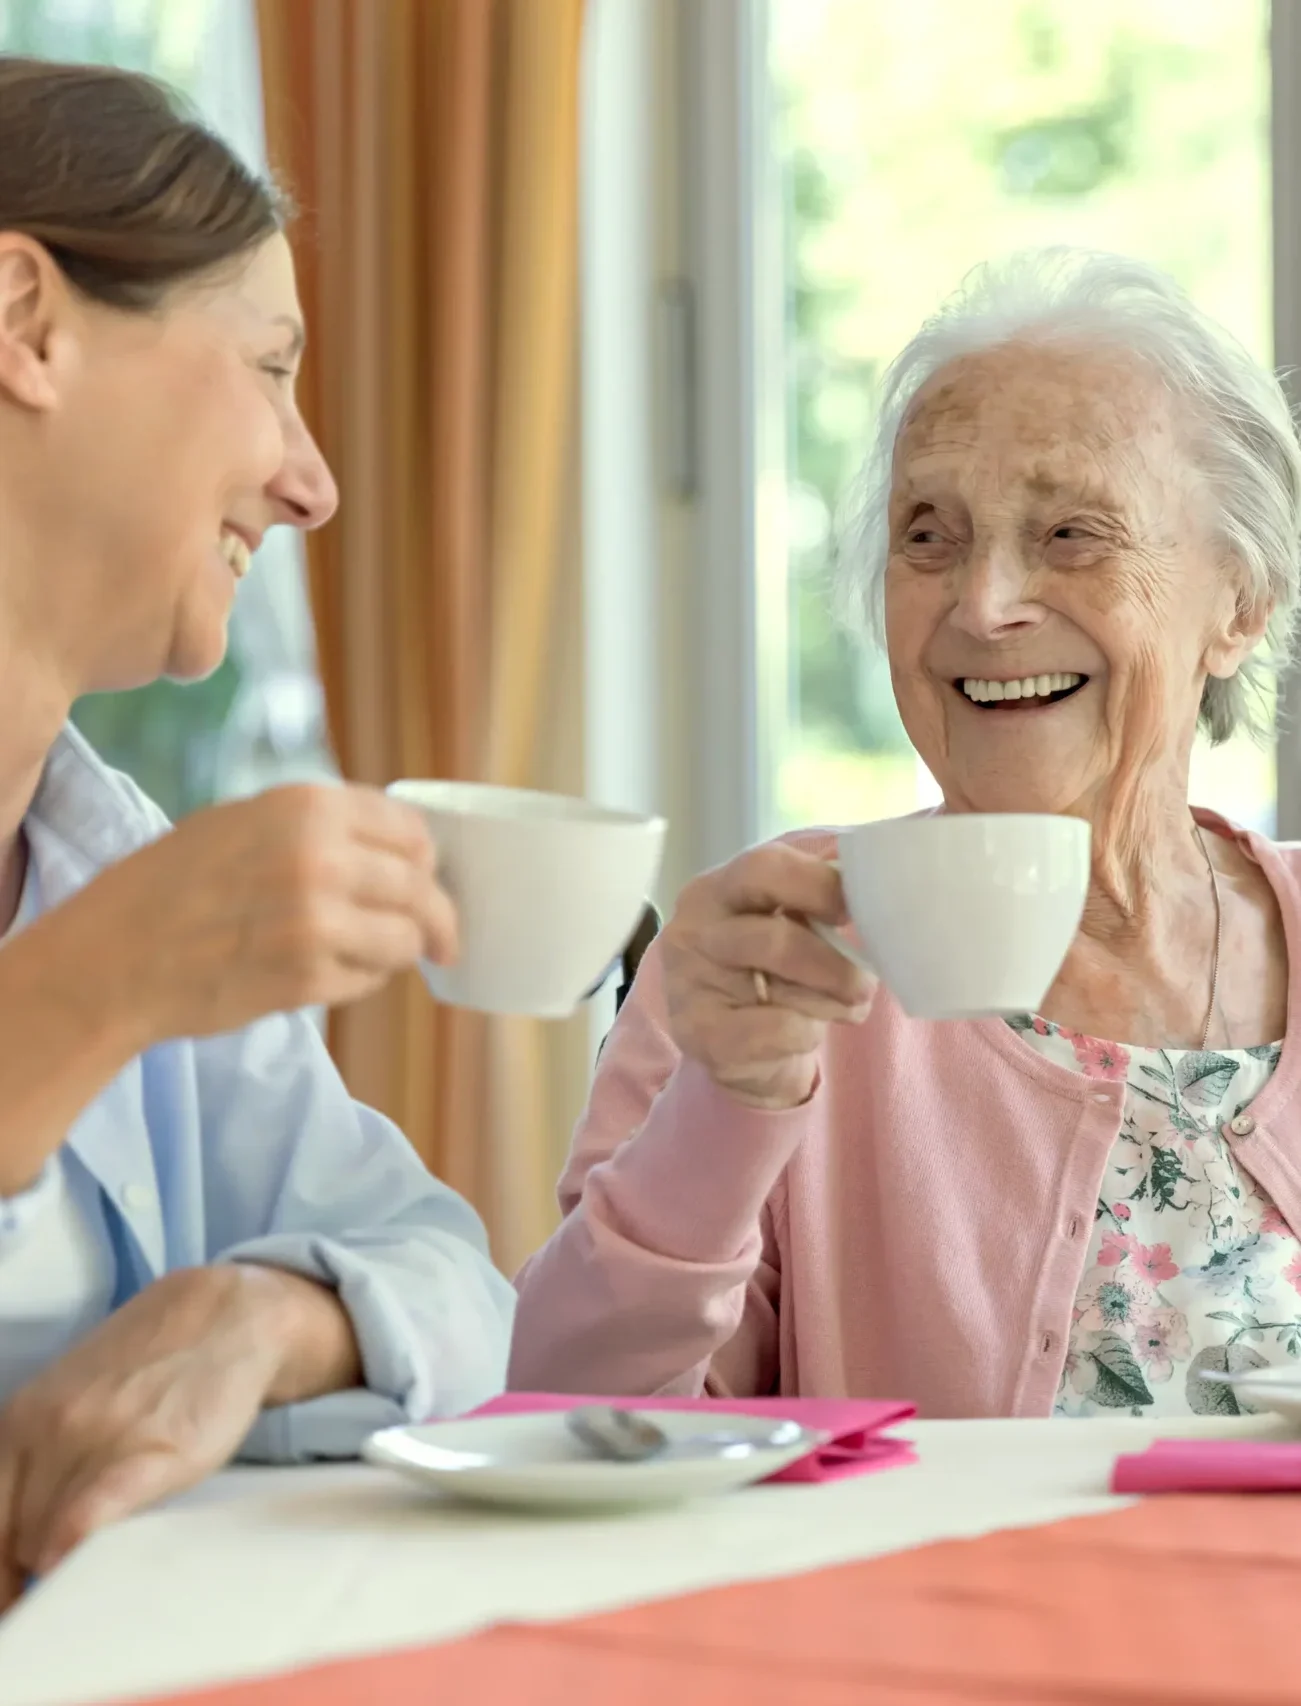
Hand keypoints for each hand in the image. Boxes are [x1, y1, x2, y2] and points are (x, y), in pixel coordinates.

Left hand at [0, 1265, 356, 1607]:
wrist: (221, 1314)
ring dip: (64, 1568)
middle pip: (10, 1542)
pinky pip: (87, 1514)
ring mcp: (99, 1439)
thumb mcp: (67, 1404)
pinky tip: (71, 1558)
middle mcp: (48, 1429)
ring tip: (95, 1558)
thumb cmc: (150, 1367)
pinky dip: (71, 1544)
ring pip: (45, 1542)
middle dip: (29, 1574)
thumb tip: (19, 1543)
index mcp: (18, 1422)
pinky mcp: (152, 1453)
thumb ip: (36, 1466)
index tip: (14, 1596)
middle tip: (58, 1581)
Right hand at [67, 784, 456, 1043]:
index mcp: (306, 807)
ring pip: (406, 938)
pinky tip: (334, 973)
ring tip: (379, 954)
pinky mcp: (307, 978)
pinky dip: (364, 980)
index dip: (425, 858)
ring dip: (401, 951)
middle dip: (434, 915)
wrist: (116, 955)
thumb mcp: (246, 822)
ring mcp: (316, 922)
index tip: (428, 876)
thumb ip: (321, 826)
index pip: (411, 830)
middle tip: (440, 936)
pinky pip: (370, 980)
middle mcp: (319, 858)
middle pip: (420, 888)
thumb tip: (404, 848)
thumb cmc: (175, 884)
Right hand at [660, 842, 874, 1109]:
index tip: (851, 911)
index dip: (819, 886)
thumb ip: (816, 891)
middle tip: (865, 984)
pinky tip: (804, 1032)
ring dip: (829, 1002)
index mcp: (717, 888)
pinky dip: (806, 1034)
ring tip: (845, 1006)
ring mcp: (690, 983)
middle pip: (776, 939)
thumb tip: (866, 869)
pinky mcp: (700, 1033)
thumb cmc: (772, 967)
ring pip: (779, 988)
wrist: (739, 1043)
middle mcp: (693, 930)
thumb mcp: (787, 919)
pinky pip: (777, 1031)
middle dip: (835, 966)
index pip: (765, 869)